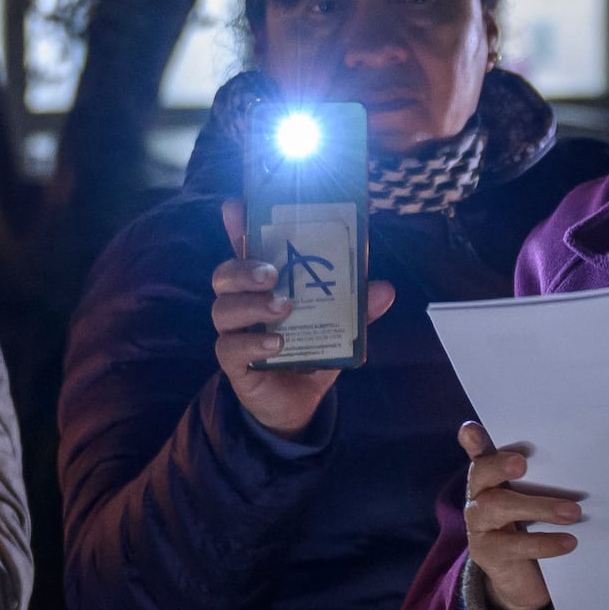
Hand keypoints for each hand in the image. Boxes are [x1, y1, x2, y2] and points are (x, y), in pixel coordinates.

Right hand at [213, 203, 394, 435]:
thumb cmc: (312, 349)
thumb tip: (385, 289)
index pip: (245, 247)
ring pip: (223, 308)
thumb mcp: (340, 326)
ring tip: (282, 308)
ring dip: (252, 304)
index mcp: (265, 283)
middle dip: (243, 268)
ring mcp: (235, 331)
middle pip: (225, 275)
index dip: (236, 225)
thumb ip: (359, 308)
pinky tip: (276, 343)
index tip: (236, 206)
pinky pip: (230, 347)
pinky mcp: (233, 362)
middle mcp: (243, 301)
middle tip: (271, 273)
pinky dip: (253, 343)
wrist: (298, 402)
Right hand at [456, 421, 584, 609]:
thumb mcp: (537, 500)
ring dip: (538, 507)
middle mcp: (477, 496)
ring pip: (497, 508)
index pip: (481, 453)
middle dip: (499, 466)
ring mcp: (478, 525)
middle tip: (520, 463)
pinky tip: (569, 542)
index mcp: (490, 477)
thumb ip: (548, 480)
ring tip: (573, 512)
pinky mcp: (486, 552)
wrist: (522, 578)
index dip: (474, 441)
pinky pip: (514, 545)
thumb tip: (587, 462)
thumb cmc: (532, 525)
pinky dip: (544, 542)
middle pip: (481, 475)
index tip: (471, 429)